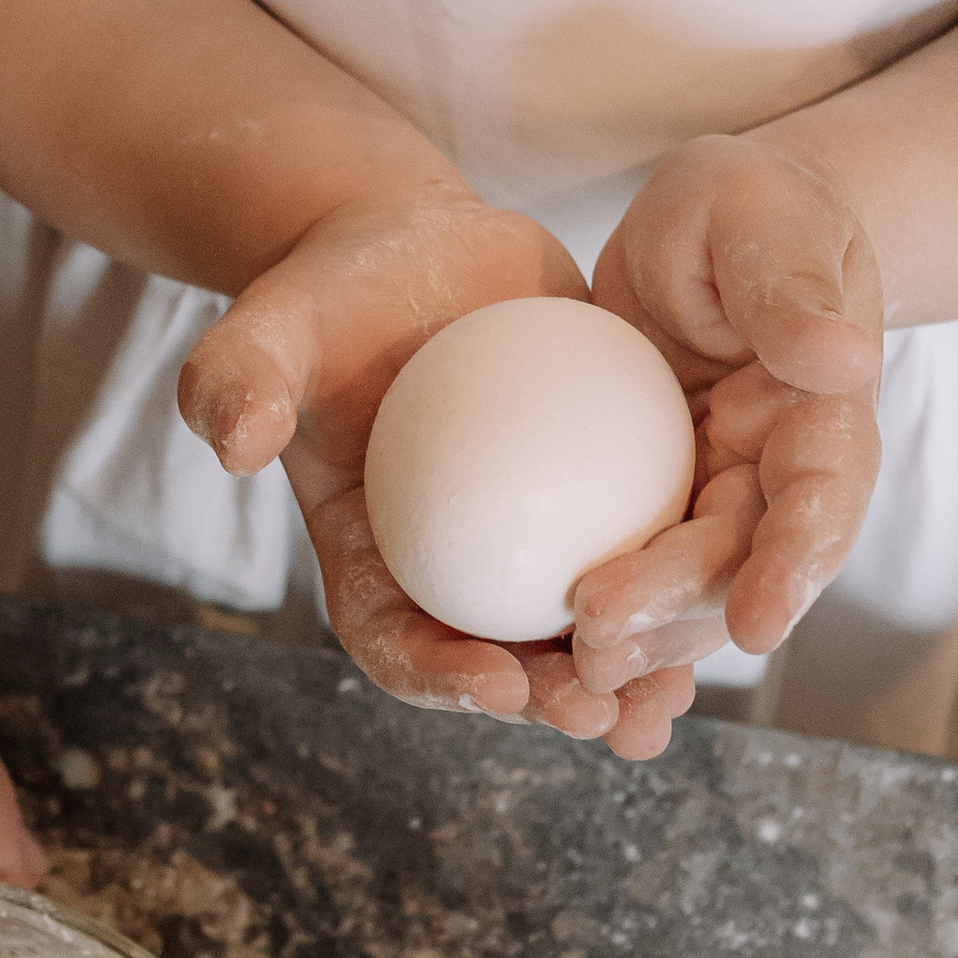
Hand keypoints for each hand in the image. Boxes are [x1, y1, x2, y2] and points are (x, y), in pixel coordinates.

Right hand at [175, 191, 701, 758]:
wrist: (413, 247)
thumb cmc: (328, 293)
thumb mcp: (274, 326)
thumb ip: (240, 378)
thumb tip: (232, 442)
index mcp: (370, 560)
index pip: (395, 640)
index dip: (440, 677)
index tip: (499, 681)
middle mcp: (451, 571)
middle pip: (498, 663)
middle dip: (549, 703)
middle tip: (600, 709)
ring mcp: (528, 542)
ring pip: (580, 631)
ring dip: (624, 676)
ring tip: (666, 698)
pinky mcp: (595, 497)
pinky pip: (639, 552)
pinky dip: (675, 585)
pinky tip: (725, 594)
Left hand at [568, 137, 884, 702]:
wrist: (705, 231)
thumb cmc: (741, 205)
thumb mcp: (756, 217)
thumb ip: (790, 286)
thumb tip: (839, 359)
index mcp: (822, 415)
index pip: (822, 498)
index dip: (794, 567)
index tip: (757, 626)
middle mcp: (777, 474)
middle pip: (739, 562)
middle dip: (680, 614)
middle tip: (601, 638)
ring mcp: (715, 495)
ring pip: (686, 588)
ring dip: (639, 639)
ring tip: (574, 675)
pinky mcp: (653, 503)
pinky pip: (632, 569)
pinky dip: (605, 622)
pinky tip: (547, 668)